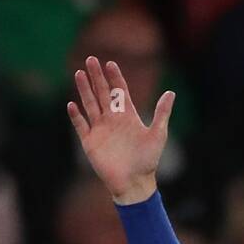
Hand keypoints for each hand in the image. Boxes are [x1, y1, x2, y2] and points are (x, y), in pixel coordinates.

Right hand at [67, 55, 173, 203]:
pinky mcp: (90, 142)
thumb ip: (162, 113)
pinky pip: (81, 126)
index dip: (115, 77)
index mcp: (128, 116)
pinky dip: (76, 116)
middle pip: (103, 93)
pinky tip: (72, 104)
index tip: (110, 63)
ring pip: (90, 104)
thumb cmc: (148, 161)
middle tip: (91, 59)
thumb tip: (171, 92)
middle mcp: (113, 120)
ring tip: (80, 73)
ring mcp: (100, 130)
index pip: (120, 91)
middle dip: (97, 77)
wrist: (135, 183)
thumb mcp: (158, 135)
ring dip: (85, 90)